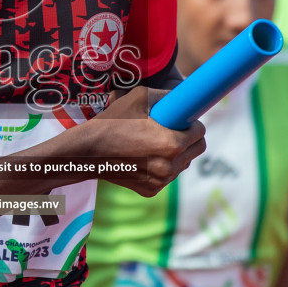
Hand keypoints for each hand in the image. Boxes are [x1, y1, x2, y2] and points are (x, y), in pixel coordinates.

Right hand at [86, 86, 205, 196]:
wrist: (87, 152)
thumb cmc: (112, 122)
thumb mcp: (139, 97)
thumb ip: (166, 96)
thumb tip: (181, 97)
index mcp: (172, 143)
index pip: (200, 133)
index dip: (193, 123)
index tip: (183, 120)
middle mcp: (170, 166)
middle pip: (196, 150)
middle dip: (189, 138)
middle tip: (173, 129)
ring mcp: (161, 181)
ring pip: (182, 164)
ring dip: (176, 153)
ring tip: (154, 142)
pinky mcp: (151, 191)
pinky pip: (166, 176)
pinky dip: (161, 167)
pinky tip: (144, 156)